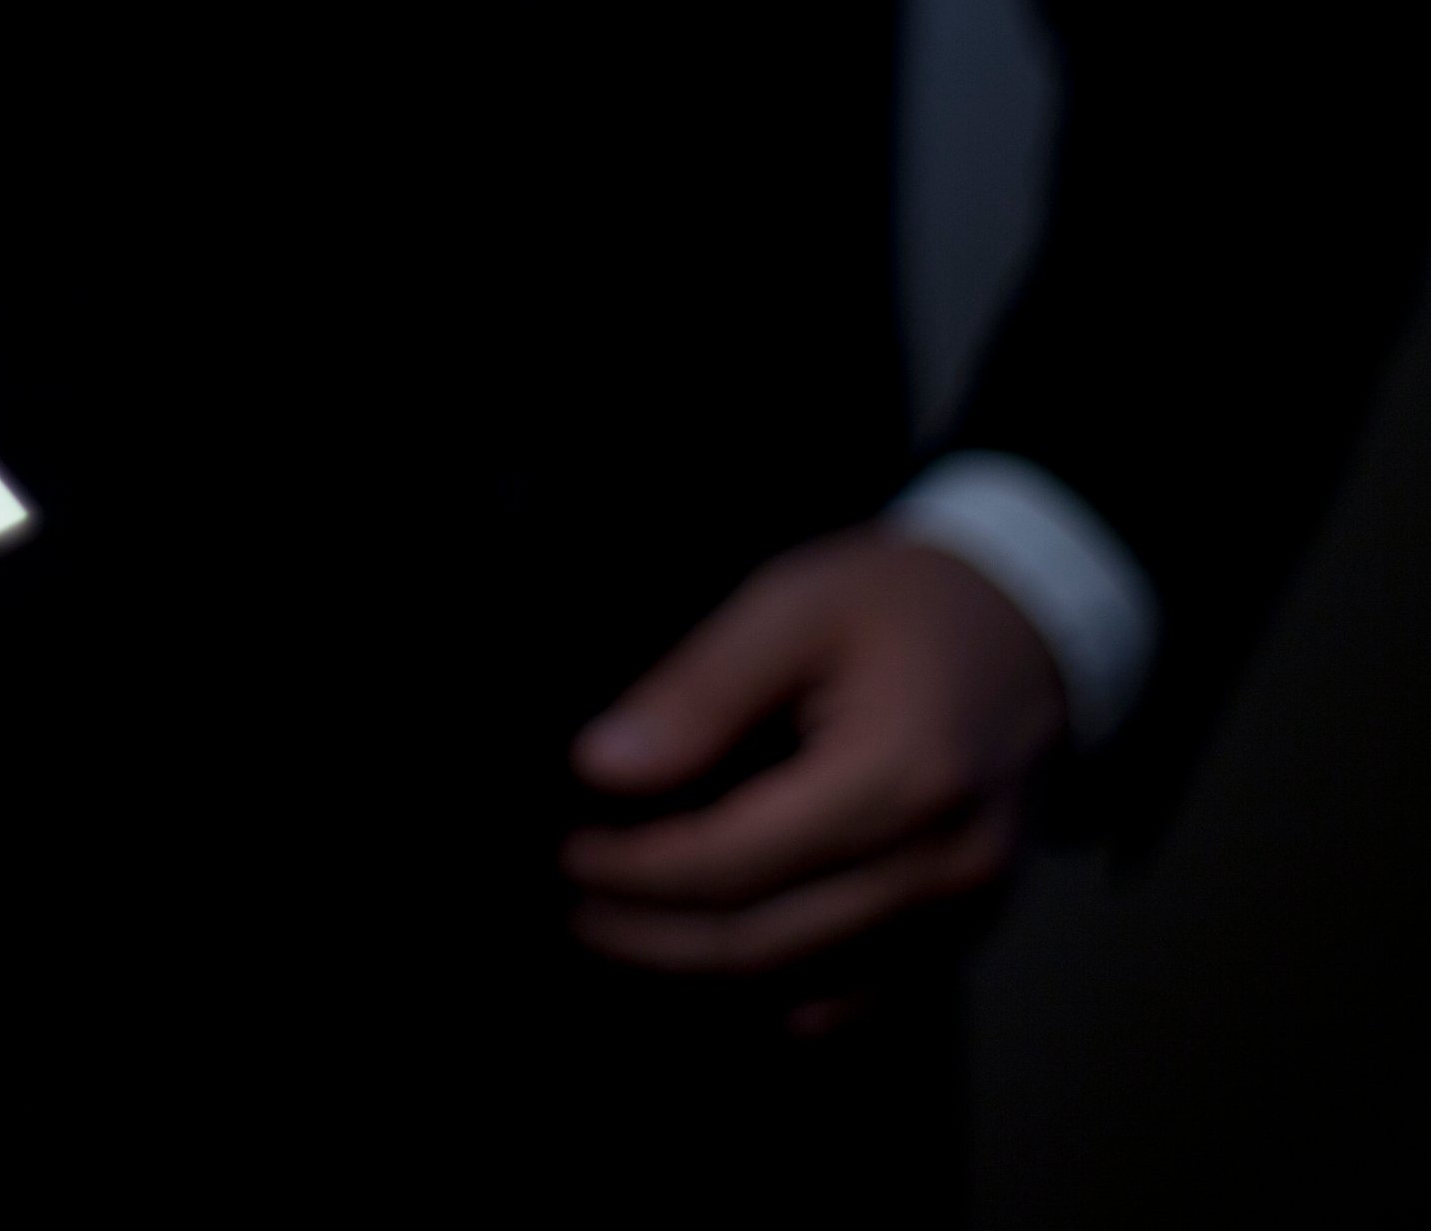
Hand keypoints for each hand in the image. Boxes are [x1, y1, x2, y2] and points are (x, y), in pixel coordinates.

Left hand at [561, 530, 1068, 1016]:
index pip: (734, 864)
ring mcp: (967, 911)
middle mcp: (944, 865)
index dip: (635, 872)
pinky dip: (778, 988)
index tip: (565, 853)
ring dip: (701, 969)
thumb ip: (697, 693)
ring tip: (620, 927)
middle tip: (573, 905)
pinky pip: (862, 994)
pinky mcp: (969, 929)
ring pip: (806, 985)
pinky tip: (708, 953)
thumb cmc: (904, 604)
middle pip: (764, 943)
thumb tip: (599, 768)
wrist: (1034, 630)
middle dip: (651, 936)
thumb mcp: (792, 607)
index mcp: (902, 777)